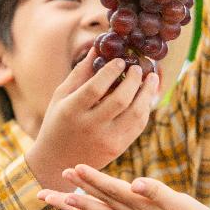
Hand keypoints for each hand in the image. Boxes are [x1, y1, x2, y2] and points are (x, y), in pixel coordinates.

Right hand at [25, 53, 159, 191]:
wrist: (57, 161)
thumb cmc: (58, 122)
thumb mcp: (61, 96)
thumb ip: (80, 73)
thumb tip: (98, 47)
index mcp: (72, 111)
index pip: (96, 87)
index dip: (111, 71)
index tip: (121, 60)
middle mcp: (90, 126)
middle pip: (120, 100)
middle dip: (134, 80)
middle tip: (138, 68)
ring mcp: (106, 140)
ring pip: (135, 115)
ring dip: (147, 93)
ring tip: (151, 78)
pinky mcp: (117, 148)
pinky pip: (138, 126)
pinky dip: (145, 109)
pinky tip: (146, 96)